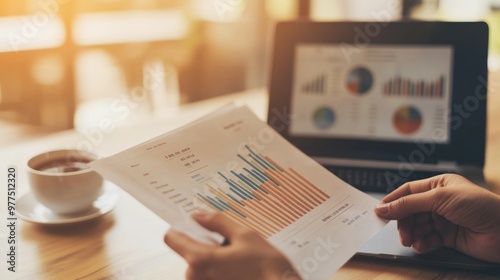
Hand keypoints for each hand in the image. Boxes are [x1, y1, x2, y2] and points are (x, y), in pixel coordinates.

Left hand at [164, 210, 299, 279]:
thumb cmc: (267, 269)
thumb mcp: (245, 236)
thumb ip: (218, 223)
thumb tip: (198, 215)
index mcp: (200, 260)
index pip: (172, 238)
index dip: (181, 227)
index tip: (193, 223)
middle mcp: (196, 277)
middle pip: (190, 252)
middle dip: (208, 245)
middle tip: (233, 244)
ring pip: (201, 266)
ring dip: (216, 259)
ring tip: (241, 260)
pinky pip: (210, 277)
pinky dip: (221, 271)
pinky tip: (241, 271)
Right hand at [375, 174, 499, 262]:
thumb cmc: (480, 206)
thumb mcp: (439, 198)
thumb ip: (409, 204)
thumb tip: (385, 207)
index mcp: (438, 185)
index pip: (408, 191)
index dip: (393, 200)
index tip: (379, 211)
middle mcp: (439, 201)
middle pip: (410, 211)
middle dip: (403, 222)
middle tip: (400, 232)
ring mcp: (443, 219)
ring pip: (417, 226)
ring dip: (412, 234)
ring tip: (411, 240)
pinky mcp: (448, 236)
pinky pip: (428, 239)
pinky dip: (422, 243)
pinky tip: (423, 245)